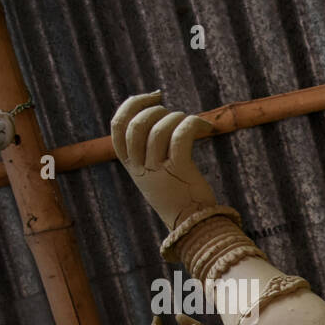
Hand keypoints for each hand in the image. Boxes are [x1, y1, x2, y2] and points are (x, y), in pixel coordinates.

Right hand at [111, 92, 216, 228]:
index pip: (117, 126)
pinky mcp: (180, 171)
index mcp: (130, 165)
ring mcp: (158, 170)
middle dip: (157, 110)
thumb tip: (158, 112)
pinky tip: (206, 126)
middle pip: (137, 124)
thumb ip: (148, 149)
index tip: (154, 97)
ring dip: (179, 117)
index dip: (132, 105)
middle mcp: (140, 167)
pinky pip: (182, 136)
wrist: (194, 226)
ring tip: (194, 124)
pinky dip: (193, 124)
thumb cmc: (178, 196)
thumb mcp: (154, 173)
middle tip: (176, 115)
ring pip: (160, 128)